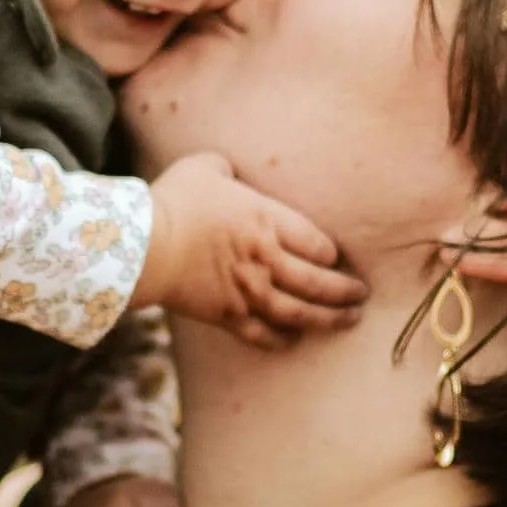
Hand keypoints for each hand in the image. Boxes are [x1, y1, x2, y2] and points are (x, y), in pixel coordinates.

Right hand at [133, 153, 365, 347]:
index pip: (317, 243)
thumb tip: (228, 171)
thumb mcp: (204, 167)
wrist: (143, 246)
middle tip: (362, 295)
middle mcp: (266, 259)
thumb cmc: (173, 201)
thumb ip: (225, 167)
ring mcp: (249, 291)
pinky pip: (263, 333)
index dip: (332, 254)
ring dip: (329, 319)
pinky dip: (283, 339)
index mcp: (266, 221)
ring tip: (349, 320)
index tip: (336, 258)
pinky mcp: (227, 314)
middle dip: (345, 291)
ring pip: (300, 312)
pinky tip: (295, 340)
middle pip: (318, 282)